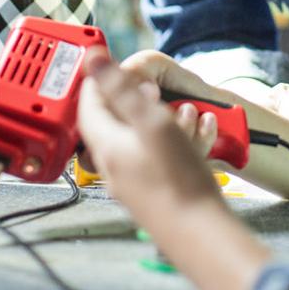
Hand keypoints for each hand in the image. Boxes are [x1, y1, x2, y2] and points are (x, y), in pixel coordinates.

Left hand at [76, 48, 223, 219]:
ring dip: (166, 121)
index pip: (89, 105)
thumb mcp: (150, 121)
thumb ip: (121, 88)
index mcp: (106, 145)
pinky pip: (156, 157)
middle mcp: (112, 165)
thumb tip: (92, 59)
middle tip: (160, 93)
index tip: (115, 68)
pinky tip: (199, 138)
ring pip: (141, 138)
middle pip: (117, 121)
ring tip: (190, 116)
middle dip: (143, 101)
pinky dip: (175, 142)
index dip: (101, 81)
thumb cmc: (177, 178)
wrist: (199, 230)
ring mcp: (131, 180)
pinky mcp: (150, 191)